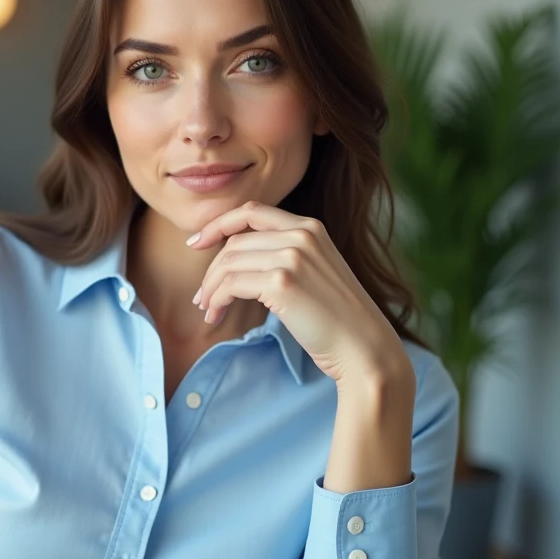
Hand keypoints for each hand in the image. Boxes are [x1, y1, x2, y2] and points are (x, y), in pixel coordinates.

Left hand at [189, 201, 412, 389]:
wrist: (363, 346)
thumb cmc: (336, 318)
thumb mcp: (315, 271)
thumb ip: (285, 254)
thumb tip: (235, 258)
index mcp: (310, 227)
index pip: (251, 212)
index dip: (218, 224)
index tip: (196, 243)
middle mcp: (301, 235)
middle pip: (234, 241)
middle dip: (210, 270)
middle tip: (202, 296)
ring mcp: (293, 257)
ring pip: (228, 262)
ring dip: (210, 288)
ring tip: (207, 309)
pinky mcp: (282, 283)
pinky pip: (231, 284)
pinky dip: (217, 299)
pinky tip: (216, 315)